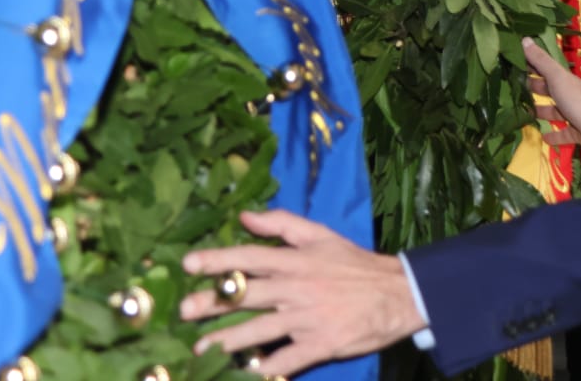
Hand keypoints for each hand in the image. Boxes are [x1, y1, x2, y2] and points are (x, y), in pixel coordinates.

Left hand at [180, 210, 422, 374]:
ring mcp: (307, 318)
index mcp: (296, 260)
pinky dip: (266, 370)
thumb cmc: (354, 263)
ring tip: (199, 350)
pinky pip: (287, 360)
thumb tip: (243, 216)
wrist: (397, 293)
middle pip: (248, 294)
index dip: (218, 259)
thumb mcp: (320, 235)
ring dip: (227, 341)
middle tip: (182, 311)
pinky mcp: (320, 344)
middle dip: (212, 302)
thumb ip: (282, 223)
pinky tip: (247, 374)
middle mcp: (297, 288)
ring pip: (260, 330)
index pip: (250, 256)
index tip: (188, 264)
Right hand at [523, 36, 580, 156]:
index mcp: (563, 80)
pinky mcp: (576, 132)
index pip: (544, 70)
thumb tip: (524, 39)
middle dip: (533, 88)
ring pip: (553, 112)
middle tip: (513, 89)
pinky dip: (553, 136)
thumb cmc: (575, 99)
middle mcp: (568, 95)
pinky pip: (562, 133)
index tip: (513, 65)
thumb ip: (541, 60)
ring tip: (521, 113)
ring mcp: (573, 114)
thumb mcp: (556, 76)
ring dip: (540, 112)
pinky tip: (542, 137)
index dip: (530, 66)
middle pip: (547, 90)